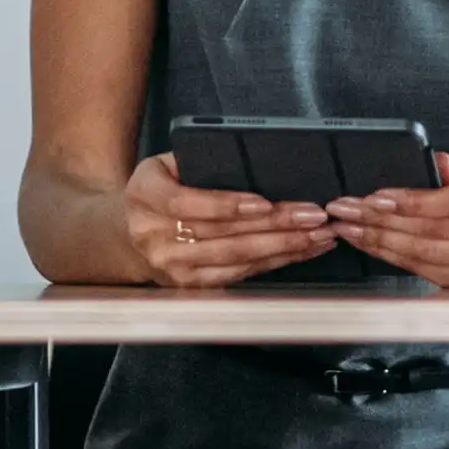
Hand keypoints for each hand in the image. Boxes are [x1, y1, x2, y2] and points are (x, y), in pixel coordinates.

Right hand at [118, 153, 342, 289]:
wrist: (130, 231)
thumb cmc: (161, 189)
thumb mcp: (166, 164)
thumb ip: (200, 164)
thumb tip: (258, 164)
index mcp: (144, 195)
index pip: (186, 203)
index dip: (227, 204)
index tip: (265, 203)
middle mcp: (153, 235)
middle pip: (222, 234)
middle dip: (275, 225)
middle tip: (313, 215)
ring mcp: (171, 266)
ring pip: (236, 258)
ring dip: (283, 247)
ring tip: (317, 234)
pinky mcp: (190, 285)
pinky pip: (239, 274)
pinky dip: (274, 262)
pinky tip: (300, 251)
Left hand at [328, 152, 448, 291]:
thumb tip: (440, 163)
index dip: (413, 202)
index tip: (375, 197)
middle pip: (433, 230)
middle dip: (380, 220)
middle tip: (344, 210)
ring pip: (424, 254)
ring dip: (379, 241)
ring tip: (348, 227)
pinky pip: (424, 270)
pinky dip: (391, 257)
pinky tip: (369, 244)